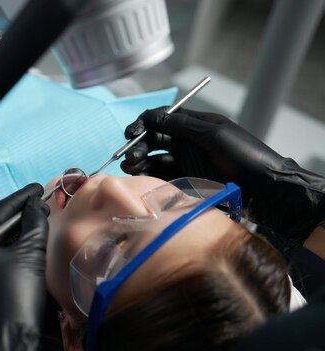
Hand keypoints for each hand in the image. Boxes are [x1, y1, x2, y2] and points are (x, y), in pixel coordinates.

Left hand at [0, 184, 48, 350]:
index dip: (22, 198)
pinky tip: (10, 262)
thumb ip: (34, 224)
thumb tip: (35, 206)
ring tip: (27, 234)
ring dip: (4, 241)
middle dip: (13, 220)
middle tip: (36, 211)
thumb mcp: (30, 256)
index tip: (38, 189)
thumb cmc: (16, 299)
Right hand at [121, 107, 324, 247]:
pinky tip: (140, 178)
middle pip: (153, 139)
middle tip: (130, 157)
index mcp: (195, 125)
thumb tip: (151, 116)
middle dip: (138, 146)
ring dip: (139, 162)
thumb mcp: (213, 135)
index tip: (130, 134)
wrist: (265, 189)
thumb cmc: (244, 156)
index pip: (161, 118)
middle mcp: (188, 142)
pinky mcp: (187, 181)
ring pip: (154, 159)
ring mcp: (186, 162)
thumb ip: (181, 125)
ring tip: (130, 168)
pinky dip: (148, 177)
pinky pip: (162, 177)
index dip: (143, 124)